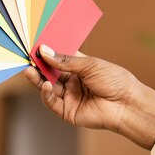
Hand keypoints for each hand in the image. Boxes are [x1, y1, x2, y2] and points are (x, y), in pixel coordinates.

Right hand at [24, 45, 139, 132]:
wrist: (127, 103)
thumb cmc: (115, 81)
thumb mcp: (90, 65)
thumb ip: (66, 60)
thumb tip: (44, 50)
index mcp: (79, 68)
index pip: (58, 58)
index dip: (46, 52)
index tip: (34, 43)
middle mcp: (72, 81)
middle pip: (49, 73)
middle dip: (38, 65)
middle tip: (27, 57)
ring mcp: (69, 96)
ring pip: (47, 87)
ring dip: (37, 78)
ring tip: (29, 69)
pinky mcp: (67, 111)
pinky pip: (51, 102)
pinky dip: (46, 93)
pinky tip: (45, 84)